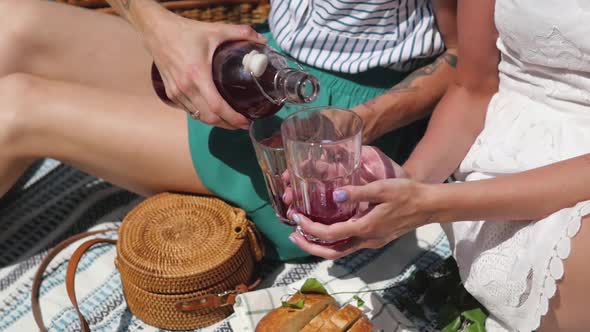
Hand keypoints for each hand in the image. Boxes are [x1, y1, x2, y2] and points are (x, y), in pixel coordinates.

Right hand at [146, 14, 266, 128]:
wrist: (157, 32)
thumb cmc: (186, 32)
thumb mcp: (216, 30)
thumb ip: (242, 33)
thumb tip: (263, 40)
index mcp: (198, 74)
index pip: (217, 106)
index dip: (233, 118)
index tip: (246, 121)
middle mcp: (185, 88)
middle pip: (210, 118)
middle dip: (228, 124)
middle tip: (243, 123)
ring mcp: (176, 93)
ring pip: (199, 117)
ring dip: (216, 123)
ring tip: (231, 120)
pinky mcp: (171, 94)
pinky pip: (190, 111)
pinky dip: (203, 116)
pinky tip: (214, 113)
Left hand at [283, 146, 432, 259]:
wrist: (429, 206)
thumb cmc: (407, 194)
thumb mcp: (382, 188)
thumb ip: (358, 192)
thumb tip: (335, 195)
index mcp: (366, 227)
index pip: (330, 234)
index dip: (310, 228)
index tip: (297, 218)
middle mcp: (366, 240)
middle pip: (331, 252)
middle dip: (309, 246)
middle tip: (292, 235)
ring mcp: (371, 242)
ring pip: (339, 251)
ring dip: (319, 246)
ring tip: (303, 234)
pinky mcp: (375, 238)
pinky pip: (348, 245)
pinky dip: (332, 242)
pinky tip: (326, 230)